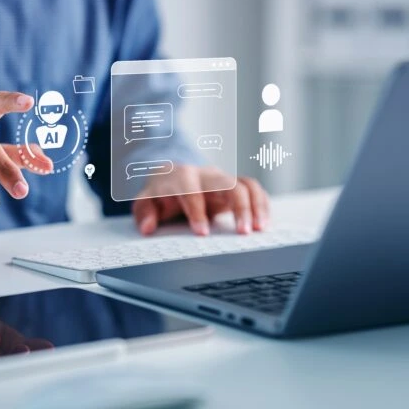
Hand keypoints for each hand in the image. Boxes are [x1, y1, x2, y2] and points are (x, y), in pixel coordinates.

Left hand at [132, 166, 268, 236]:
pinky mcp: (234, 186)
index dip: (197, 211)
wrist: (172, 177)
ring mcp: (222, 179)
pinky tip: (264, 223)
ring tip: (260, 229)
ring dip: (256, 206)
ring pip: (246, 184)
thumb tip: (148, 227)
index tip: (202, 234)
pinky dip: (262, 204)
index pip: (191, 190)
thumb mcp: (145, 202)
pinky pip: (254, 189)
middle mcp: (206, 175)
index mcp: (181, 177)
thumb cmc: (160, 193)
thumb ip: (144, 213)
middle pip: (228, 183)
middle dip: (239, 207)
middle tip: (243, 233)